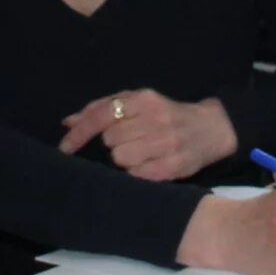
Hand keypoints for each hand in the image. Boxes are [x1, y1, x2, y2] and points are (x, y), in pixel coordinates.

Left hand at [56, 88, 237, 181]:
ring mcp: (166, 144)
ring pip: (121, 158)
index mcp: (143, 99)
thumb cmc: (165, 114)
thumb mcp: (137, 102)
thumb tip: (68, 122)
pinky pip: (137, 175)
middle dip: (112, 143)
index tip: (64, 149)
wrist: (211, 129)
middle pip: (109, 139)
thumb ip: (102, 108)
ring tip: (139, 153)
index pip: (101, 115)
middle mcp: (155, 118)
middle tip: (128, 141)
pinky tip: (148, 165)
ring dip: (123, 159)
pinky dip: (136, 172)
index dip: (79, 133)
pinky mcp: (173, 167)